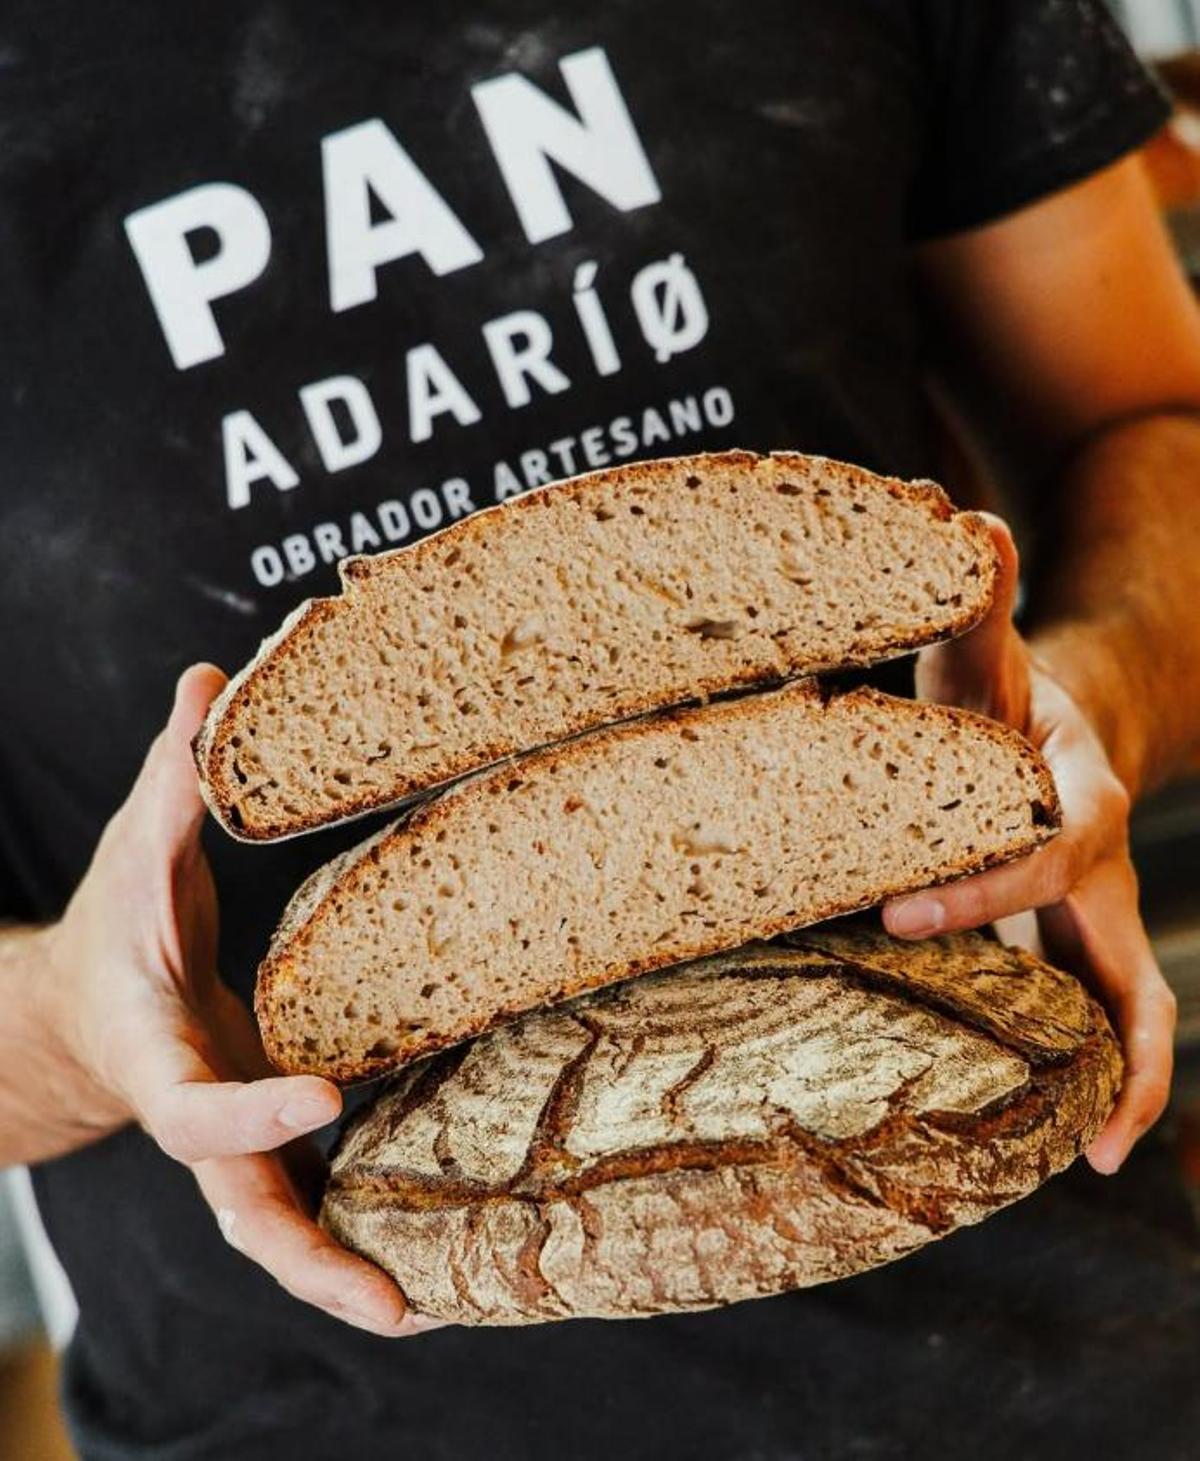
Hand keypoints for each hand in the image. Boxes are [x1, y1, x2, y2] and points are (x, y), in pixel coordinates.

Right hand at [36, 665, 435, 1336]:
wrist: (87, 1005)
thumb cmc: (117, 926)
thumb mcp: (136, 849)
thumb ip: (174, 781)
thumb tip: (209, 680)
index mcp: (158, 1055)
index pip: (195, 1108)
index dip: (248, 1113)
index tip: (319, 1095)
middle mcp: (201, 1117)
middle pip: (244, 1212)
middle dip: (310, 1262)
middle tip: (396, 1307)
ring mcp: (238, 1141)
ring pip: (281, 1226)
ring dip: (345, 1269)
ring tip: (432, 1303)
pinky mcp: (272, 1137)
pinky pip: (312, 1190)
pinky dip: (360, 1221)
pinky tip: (442, 1234)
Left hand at [883, 517, 1176, 1173]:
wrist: (1059, 725)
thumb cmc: (1000, 698)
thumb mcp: (982, 652)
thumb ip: (969, 598)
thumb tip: (947, 510)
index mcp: (1077, 797)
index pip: (1042, 853)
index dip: (980, 888)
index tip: (897, 915)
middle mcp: (1101, 863)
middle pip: (1107, 946)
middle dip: (1081, 1012)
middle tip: (1035, 1080)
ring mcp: (1098, 912)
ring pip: (1134, 1003)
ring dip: (1120, 1076)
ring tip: (1092, 1155)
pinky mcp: (1078, 943)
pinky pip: (1113, 1017)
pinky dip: (1116, 1080)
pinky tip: (1089, 1149)